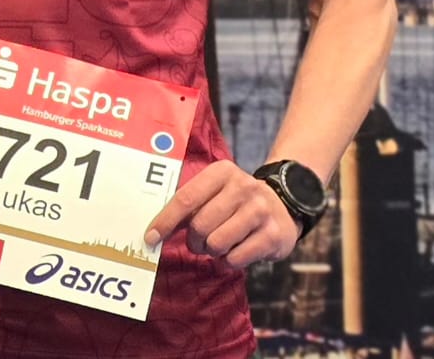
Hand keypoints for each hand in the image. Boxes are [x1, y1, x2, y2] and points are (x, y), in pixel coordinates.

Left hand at [142, 160, 299, 267]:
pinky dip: (229, 261)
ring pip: (217, 243)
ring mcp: (260, 210)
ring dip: (212, 251)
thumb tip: (154, 230)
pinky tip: (237, 250)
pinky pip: (235, 259)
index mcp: (222, 172)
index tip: (150, 237)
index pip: (185, 198)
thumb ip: (187, 206)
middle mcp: (243, 187)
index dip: (165, 221)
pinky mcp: (272, 235)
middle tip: (199, 242)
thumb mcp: (214, 193)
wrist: (283, 206)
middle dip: (193, 241)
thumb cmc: (235, 203)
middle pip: (200, 225)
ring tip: (219, 244)